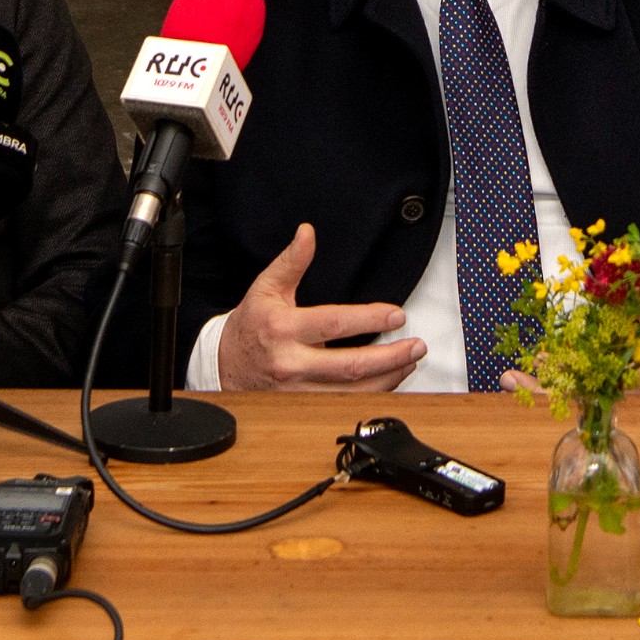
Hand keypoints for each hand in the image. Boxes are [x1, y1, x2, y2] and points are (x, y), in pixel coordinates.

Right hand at [217, 224, 426, 391]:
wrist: (224, 366)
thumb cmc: (250, 325)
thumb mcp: (265, 287)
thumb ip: (291, 261)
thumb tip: (307, 233)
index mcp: (283, 329)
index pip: (334, 324)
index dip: (368, 319)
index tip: (396, 315)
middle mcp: (291, 363)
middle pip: (349, 365)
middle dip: (389, 357)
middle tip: (415, 346)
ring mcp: (297, 390)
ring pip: (351, 391)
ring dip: (387, 378)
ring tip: (409, 362)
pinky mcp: (302, 406)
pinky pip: (343, 404)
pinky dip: (370, 394)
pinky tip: (388, 381)